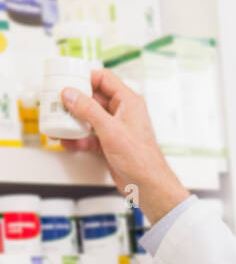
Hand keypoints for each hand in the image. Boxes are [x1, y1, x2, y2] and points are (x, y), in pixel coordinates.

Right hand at [59, 68, 189, 223]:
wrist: (148, 186)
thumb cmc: (141, 159)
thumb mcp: (110, 129)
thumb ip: (88, 110)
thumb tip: (71, 94)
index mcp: (128, 102)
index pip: (104, 79)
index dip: (86, 78)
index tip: (69, 81)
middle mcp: (123, 113)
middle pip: (94, 98)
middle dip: (76, 100)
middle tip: (59, 101)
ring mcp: (116, 128)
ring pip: (90, 118)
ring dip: (74, 120)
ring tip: (58, 121)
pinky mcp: (110, 144)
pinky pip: (90, 136)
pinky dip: (79, 138)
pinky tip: (67, 141)